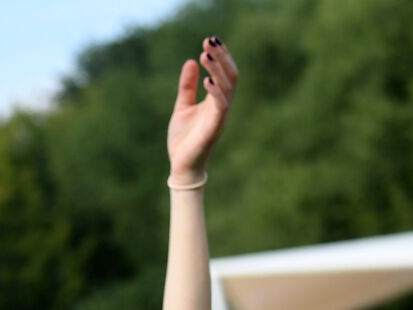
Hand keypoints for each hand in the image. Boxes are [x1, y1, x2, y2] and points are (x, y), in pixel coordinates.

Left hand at [166, 37, 237, 181]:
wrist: (181, 166)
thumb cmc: (184, 139)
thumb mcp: (182, 107)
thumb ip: (187, 86)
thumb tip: (190, 61)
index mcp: (216, 100)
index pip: (225, 73)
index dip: (220, 56)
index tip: (209, 40)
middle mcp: (222, 106)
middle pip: (230, 75)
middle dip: (221, 57)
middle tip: (209, 40)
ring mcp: (220, 116)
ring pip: (228, 87)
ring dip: (217, 70)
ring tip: (205, 55)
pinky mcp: (215, 128)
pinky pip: (221, 106)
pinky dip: (215, 92)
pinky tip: (207, 80)